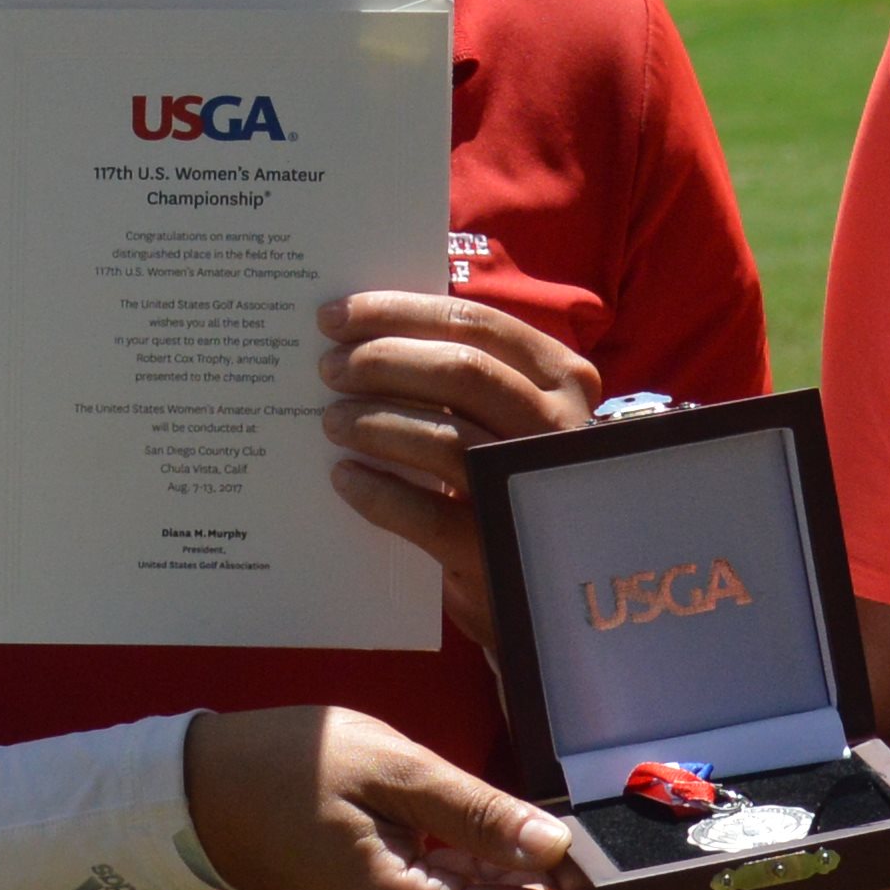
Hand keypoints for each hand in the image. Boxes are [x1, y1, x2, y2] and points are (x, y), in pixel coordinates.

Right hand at [186, 704, 596, 889]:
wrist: (201, 796)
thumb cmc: (286, 767)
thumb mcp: (393, 768)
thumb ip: (481, 813)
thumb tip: (558, 849)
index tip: (650, 881)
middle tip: (615, 836)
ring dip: (528, 885)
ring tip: (562, 828)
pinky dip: (490, 886)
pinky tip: (504, 842)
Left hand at [319, 289, 601, 646]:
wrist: (538, 577)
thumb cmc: (504, 473)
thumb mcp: (505, 412)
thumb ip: (462, 372)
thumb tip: (363, 333)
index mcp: (562, 377)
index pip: (475, 322)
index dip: (398, 312)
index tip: (336, 316)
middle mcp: (559, 427)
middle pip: (460, 371)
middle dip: (381, 360)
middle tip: (328, 368)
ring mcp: (531, 487)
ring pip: (445, 438)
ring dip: (375, 421)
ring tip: (331, 420)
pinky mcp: (498, 550)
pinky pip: (426, 513)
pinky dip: (378, 492)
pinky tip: (344, 477)